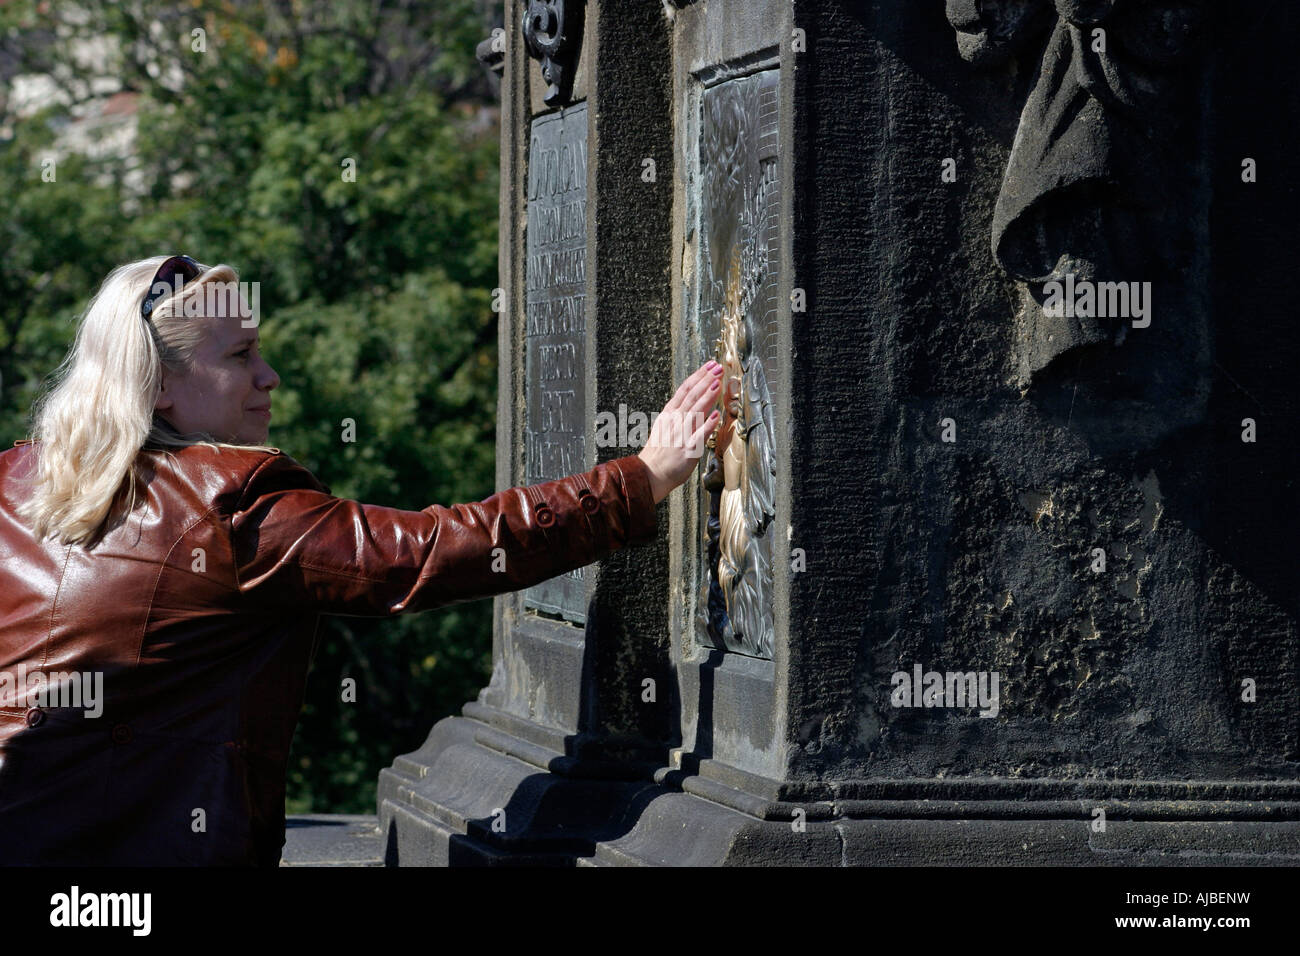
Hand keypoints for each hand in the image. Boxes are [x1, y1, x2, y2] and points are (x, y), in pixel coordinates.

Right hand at [638, 361, 724, 503]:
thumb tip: (696, 403)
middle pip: (691, 396)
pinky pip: (699, 435)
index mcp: (669, 414)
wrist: (650, 474)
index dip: (698, 376)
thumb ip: (679, 414)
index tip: (709, 366)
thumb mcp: (665, 427)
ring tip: (718, 383)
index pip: (684, 390)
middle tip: (718, 367)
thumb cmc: (659, 453)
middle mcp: (674, 421)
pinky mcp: (688, 449)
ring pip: (695, 411)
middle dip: (706, 380)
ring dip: (708, 396)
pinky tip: (716, 415)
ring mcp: (681, 434)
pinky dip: (708, 425)